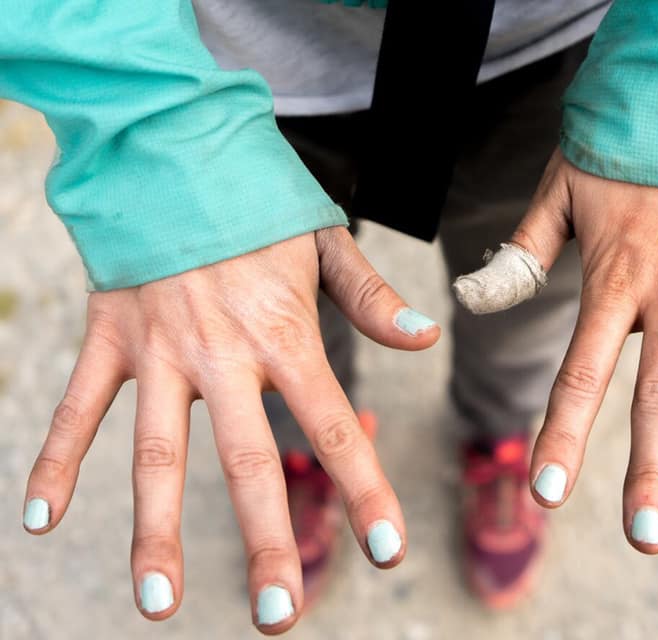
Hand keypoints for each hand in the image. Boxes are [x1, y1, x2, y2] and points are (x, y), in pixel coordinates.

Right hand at [21, 228, 438, 632]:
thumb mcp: (325, 241)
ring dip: (156, 530)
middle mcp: (222, 353)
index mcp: (284, 333)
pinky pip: (77, 407)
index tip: (388, 552)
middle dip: (266, 540)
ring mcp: (158, 350)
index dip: (365, 490)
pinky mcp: (108, 338)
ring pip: (155, 453)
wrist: (172, 148)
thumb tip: (426, 338)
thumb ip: (373, 297)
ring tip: (160, 604)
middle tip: (278, 616)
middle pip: (248, 461)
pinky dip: (56, 460)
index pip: (334, 425)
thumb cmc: (257, 201)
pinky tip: (40, 520)